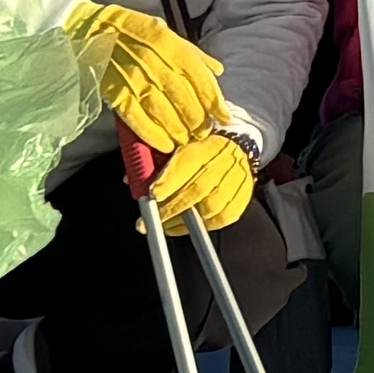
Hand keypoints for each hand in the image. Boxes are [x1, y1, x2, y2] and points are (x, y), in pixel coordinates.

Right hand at [65, 0, 227, 158]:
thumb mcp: (164, 32)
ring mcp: (130, 74)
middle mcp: (152, 58)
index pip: (197, 73)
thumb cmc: (130, 30)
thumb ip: (192, 53)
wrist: (86, 28)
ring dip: (177, 128)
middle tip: (206, 135)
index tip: (224, 116)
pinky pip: (134, 115)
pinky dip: (150, 132)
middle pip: (181, 94)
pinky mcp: (112, 89)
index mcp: (167, 41)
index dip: (212, 97)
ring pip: (160, 107)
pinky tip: (163, 144)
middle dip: (196, 118)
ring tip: (188, 142)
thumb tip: (219, 70)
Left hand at [136, 123, 256, 233]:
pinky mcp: (243, 196)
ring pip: (212, 206)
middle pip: (198, 188)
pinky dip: (205, 225)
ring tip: (166, 227)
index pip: (186, 163)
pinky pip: (225, 217)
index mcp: (204, 145)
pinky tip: (189, 227)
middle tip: (149, 222)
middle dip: (171, 209)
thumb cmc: (201, 149)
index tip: (153, 194)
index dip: (169, 181)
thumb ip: (155, 161)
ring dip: (185, 222)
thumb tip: (130, 178)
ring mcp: (236, 180)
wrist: (237, 146)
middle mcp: (223, 161)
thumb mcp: (178, 146)